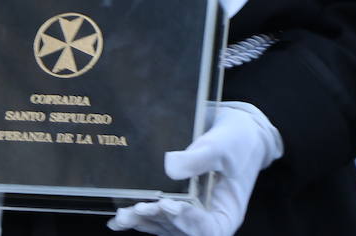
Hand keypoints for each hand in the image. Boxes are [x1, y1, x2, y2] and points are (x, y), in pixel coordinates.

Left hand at [107, 102, 281, 235]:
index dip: (189, 222)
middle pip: (182, 230)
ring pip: (165, 226)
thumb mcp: (222, 146)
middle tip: (137, 209)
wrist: (233, 130)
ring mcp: (190, 213)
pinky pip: (158, 217)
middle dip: (159, 220)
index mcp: (226, 212)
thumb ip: (199, 158)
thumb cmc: (237, 140)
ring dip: (144, 221)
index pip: (209, 229)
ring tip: (123, 215)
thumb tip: (170, 166)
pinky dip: (140, 218)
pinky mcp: (176, 203)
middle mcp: (207, 218)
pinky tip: (119, 219)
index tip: (170, 205)